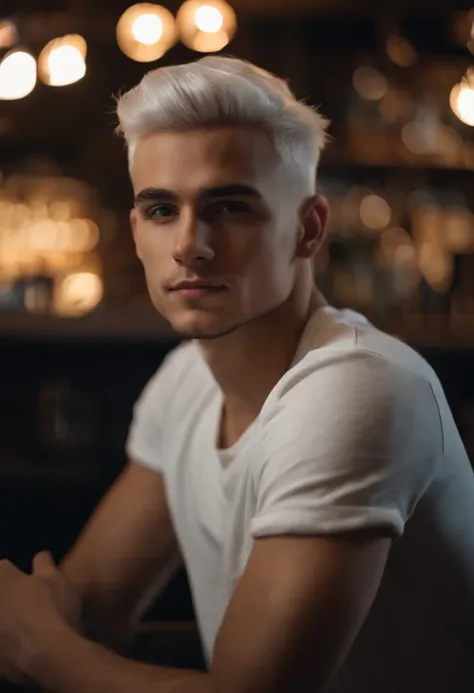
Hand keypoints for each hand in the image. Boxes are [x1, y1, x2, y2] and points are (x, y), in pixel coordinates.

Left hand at [0, 551, 81, 683]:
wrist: (46, 655)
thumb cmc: (52, 608)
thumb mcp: (56, 579)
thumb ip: (44, 564)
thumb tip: (41, 555)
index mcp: (0, 575)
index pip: (3, 568)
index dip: (16, 577)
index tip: (29, 586)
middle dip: (6, 598)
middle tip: (25, 607)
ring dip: (4, 620)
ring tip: (21, 627)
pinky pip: (0, 643)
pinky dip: (4, 643)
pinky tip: (17, 646)